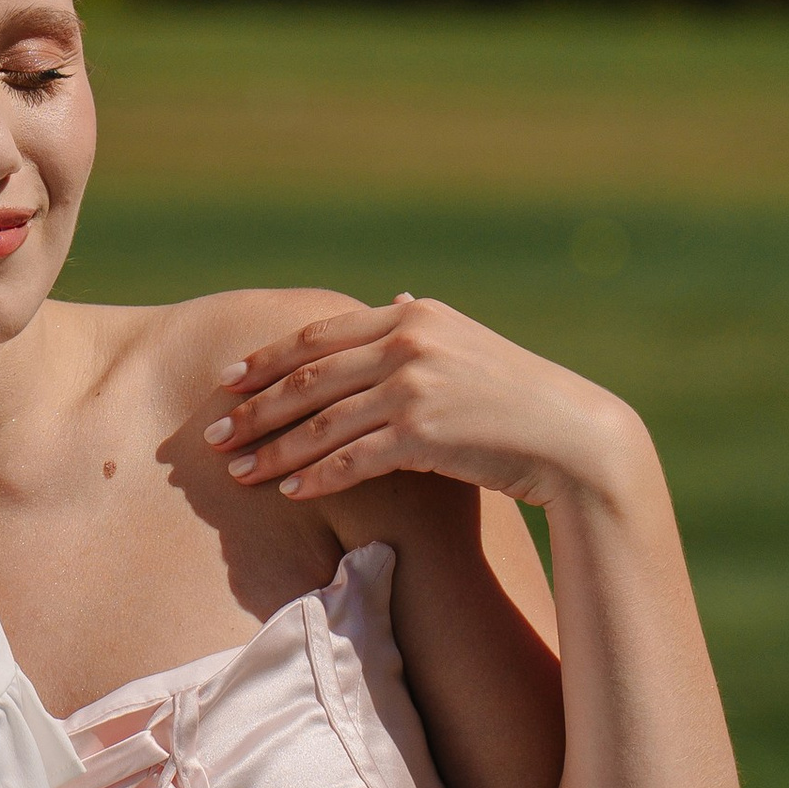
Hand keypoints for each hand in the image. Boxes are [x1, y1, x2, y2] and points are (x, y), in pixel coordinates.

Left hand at [202, 295, 643, 509]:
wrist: (573, 437)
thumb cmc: (517, 397)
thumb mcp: (468, 344)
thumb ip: (424, 325)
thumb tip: (397, 296)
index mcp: (414, 316)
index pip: (320, 336)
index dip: (268, 359)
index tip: (228, 382)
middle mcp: (409, 342)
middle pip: (308, 378)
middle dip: (255, 409)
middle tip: (215, 435)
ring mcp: (415, 386)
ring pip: (322, 422)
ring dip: (274, 450)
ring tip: (238, 472)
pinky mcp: (424, 432)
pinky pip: (352, 458)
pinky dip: (315, 475)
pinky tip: (289, 491)